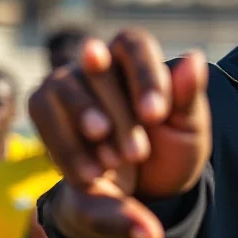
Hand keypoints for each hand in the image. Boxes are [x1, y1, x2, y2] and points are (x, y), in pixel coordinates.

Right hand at [28, 29, 211, 237]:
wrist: (140, 193)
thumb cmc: (169, 151)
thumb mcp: (189, 131)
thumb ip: (188, 97)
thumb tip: (195, 57)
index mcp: (142, 61)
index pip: (134, 44)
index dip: (143, 76)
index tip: (154, 116)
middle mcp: (101, 62)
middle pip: (99, 68)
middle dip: (121, 118)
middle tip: (138, 154)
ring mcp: (70, 81)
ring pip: (65, 84)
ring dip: (86, 121)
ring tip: (112, 162)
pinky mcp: (44, 104)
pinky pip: (42, 110)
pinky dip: (67, 146)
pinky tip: (92, 175)